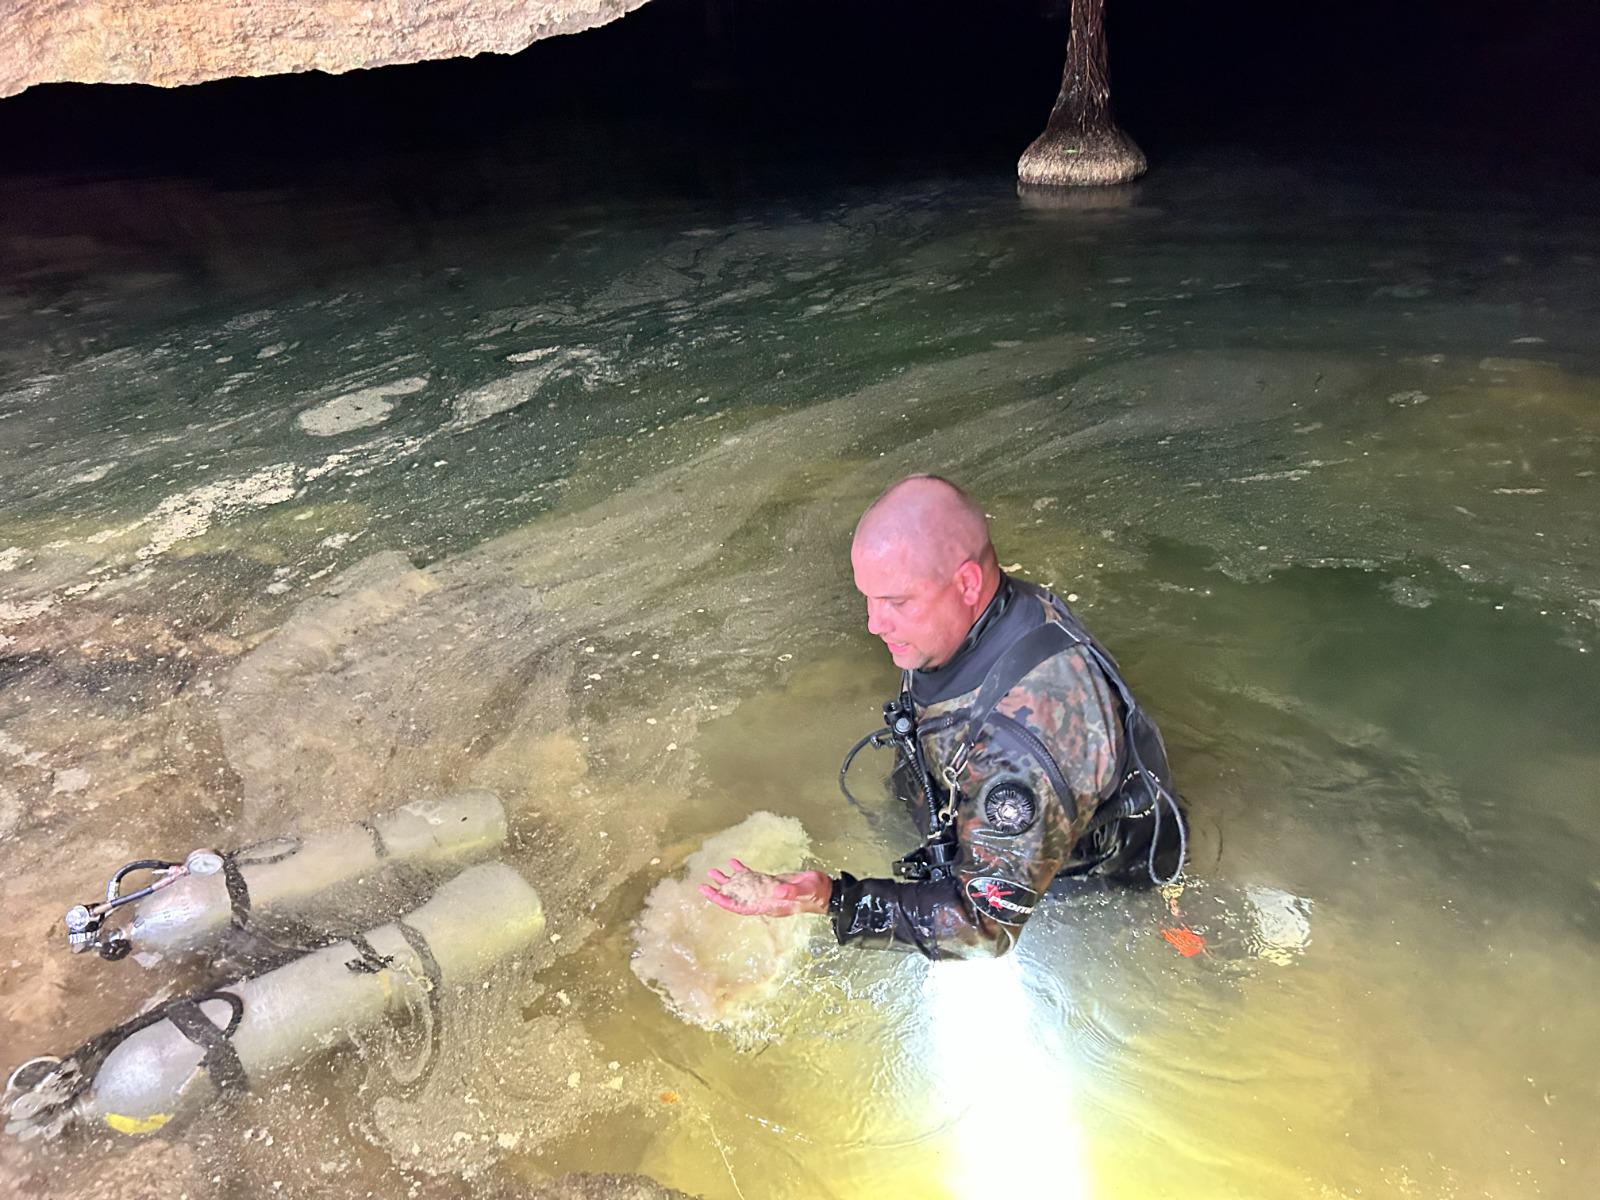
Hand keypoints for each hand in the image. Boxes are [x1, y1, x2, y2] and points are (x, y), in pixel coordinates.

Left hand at [699, 858, 832, 917]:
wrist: (825, 890)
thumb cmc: (815, 893)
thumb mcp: (804, 891)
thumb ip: (790, 891)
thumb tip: (775, 890)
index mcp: (769, 905)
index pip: (741, 907)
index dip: (724, 902)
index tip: (710, 896)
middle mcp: (764, 899)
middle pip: (737, 898)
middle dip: (720, 892)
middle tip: (702, 885)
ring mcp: (767, 890)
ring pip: (742, 887)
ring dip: (727, 880)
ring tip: (712, 871)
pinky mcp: (771, 881)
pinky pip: (752, 877)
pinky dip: (742, 870)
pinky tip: (732, 862)